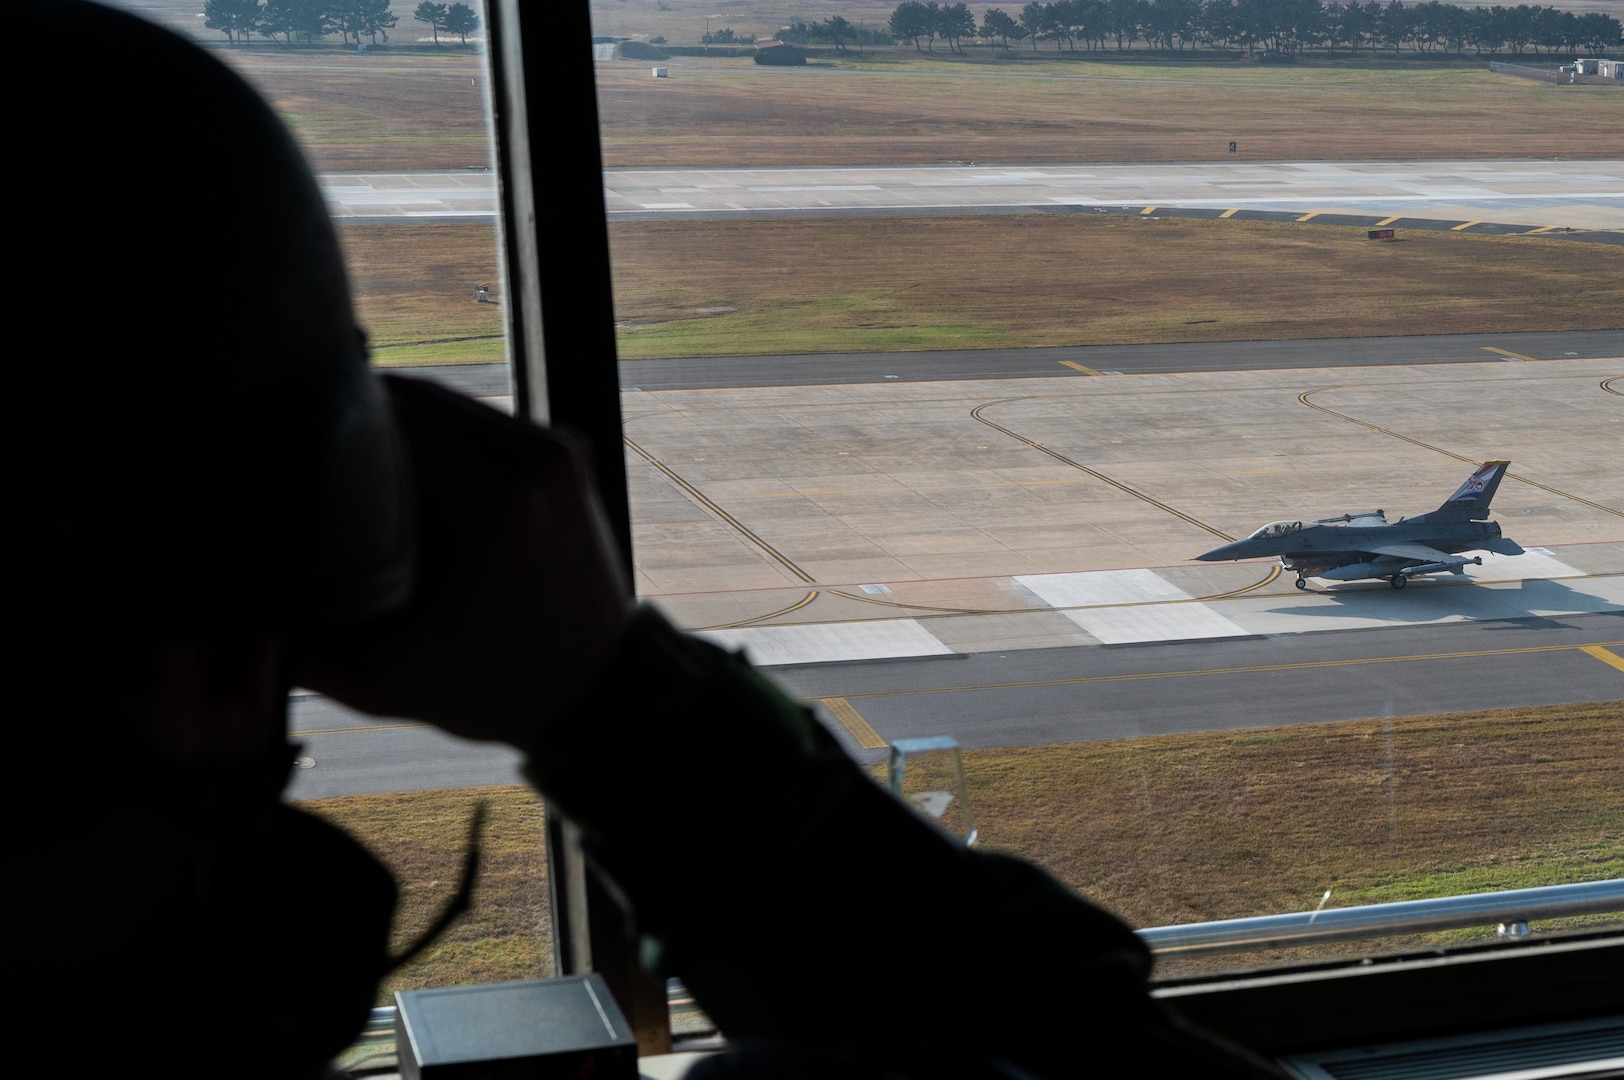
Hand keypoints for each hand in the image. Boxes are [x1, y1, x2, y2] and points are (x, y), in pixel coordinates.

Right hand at [297, 375, 633, 745]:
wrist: (595, 693)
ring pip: (448, 401)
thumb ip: (301, 638)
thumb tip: (224, 604)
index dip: (320, 424)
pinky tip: (403, 476)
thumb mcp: (381, 675)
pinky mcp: (567, 449)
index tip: (272, 441)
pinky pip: (481, 421)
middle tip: (297, 453)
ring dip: (396, 426)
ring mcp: (557, 446)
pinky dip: (440, 439)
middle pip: (416, 397)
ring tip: (348, 467)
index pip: (384, 417)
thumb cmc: (490, 688)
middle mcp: (534, 456)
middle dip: (355, 422)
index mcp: (496, 499)